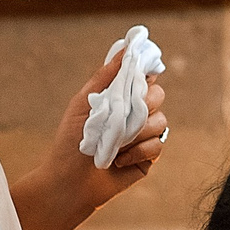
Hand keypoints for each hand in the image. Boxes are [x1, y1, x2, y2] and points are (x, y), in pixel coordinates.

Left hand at [38, 46, 169, 207]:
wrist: (69, 182)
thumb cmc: (71, 142)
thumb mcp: (83, 103)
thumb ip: (105, 76)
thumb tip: (125, 47)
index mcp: (120, 97)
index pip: (143, 77)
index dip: (146, 72)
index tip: (141, 75)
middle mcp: (135, 113)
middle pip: (158, 95)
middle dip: (140, 104)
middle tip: (120, 115)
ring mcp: (144, 135)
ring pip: (160, 121)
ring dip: (134, 132)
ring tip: (113, 144)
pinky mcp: (148, 156)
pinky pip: (157, 145)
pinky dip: (137, 151)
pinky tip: (119, 159)